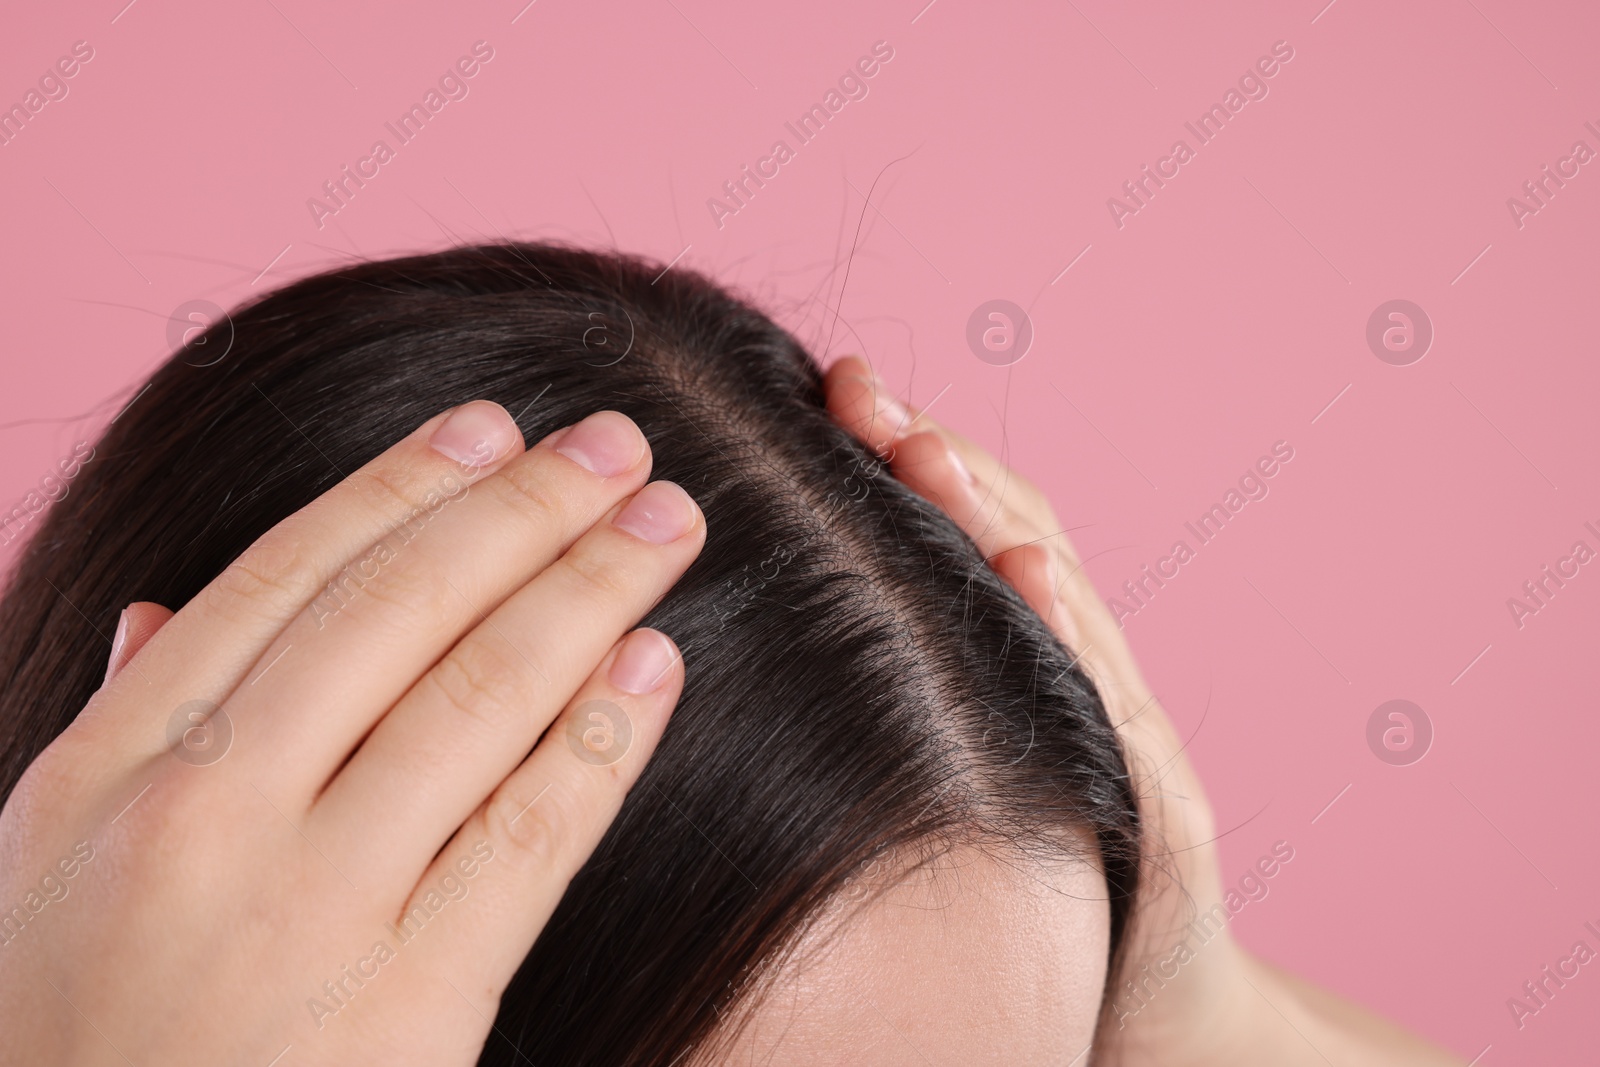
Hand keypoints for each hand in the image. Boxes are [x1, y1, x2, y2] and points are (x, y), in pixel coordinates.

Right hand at [0, 402, 704, 1065]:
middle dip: (523, 509)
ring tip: (667, 526)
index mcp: (100, 773)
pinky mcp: (413, 1001)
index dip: (402, 485)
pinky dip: (603, 736)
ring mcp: (307, 909)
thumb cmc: (81, 1048)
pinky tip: (656, 666)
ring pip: (477, 696)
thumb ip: (118, 734)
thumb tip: (157, 610)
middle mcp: (198, 821)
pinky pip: (532, 832)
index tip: (493, 427)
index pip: (281, 579)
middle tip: (619, 444)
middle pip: (396, 611)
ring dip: (589, 590)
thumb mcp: (45, 883)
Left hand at [824, 357, 1244, 1060]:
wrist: (1158, 1014)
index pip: (962, 538)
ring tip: (924, 450)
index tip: (826, 391)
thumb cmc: (1043, 896)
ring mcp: (1126, 732)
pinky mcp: (1158, 804)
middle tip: (854, 385)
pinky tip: (1031, 574)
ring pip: (1057, 603)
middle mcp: (1080, 678)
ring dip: (990, 517)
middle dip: (931, 455)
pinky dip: (1069, 633)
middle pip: (1007, 540)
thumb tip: (801, 633)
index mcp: (1024, 667)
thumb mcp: (968, 777)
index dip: (901, 458)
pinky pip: (1108, 709)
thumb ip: (920, 697)